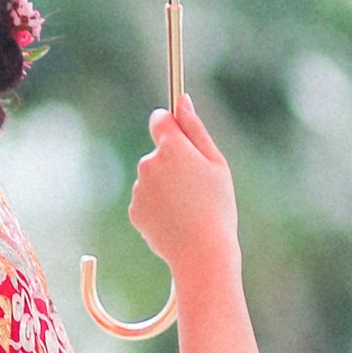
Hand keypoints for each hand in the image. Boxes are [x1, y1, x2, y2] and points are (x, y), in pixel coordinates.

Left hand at [128, 94, 239, 279]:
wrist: (202, 252)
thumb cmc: (217, 206)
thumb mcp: (216, 164)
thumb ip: (196, 129)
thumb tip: (182, 100)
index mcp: (171, 147)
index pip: (159, 119)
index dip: (169, 125)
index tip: (179, 136)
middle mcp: (149, 163)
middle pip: (158, 153)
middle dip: (173, 163)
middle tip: (197, 187)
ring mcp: (139, 188)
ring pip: (153, 179)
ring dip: (166, 187)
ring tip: (188, 208)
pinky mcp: (134, 209)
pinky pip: (147, 200)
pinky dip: (159, 207)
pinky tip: (176, 221)